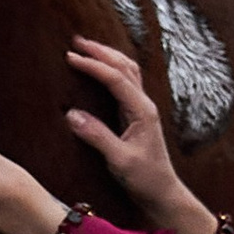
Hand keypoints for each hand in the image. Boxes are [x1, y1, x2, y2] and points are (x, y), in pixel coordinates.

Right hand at [66, 36, 214, 233]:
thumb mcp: (119, 160)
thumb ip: (97, 137)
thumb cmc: (145, 178)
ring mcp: (142, 109)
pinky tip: (101, 70)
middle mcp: (144, 105)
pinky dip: (112, 70)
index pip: (115, 79)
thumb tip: (71, 114)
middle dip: (101, 51)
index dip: (93, 66)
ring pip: (128, 71)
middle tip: (76, 41)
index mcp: (142, 111)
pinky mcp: (137, 116)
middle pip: (124, 66)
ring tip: (86, 48)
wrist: (163, 193)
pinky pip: (125, 84)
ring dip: (108, 56)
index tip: (70, 57)